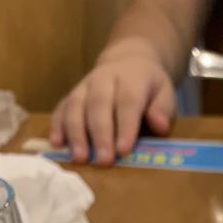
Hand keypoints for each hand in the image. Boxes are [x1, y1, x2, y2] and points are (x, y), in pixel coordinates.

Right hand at [49, 43, 175, 164]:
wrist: (128, 62)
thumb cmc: (149, 86)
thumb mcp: (165, 92)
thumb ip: (162, 109)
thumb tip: (160, 125)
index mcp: (130, 78)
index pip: (127, 102)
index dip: (125, 126)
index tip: (124, 150)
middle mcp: (103, 79)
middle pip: (98, 105)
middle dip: (100, 135)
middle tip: (103, 161)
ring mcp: (84, 86)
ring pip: (76, 107)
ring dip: (76, 134)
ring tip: (80, 158)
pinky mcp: (71, 95)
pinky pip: (61, 108)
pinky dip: (57, 126)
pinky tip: (57, 144)